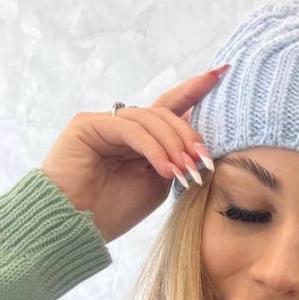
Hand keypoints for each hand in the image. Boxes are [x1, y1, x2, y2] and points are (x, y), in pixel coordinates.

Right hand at [39, 66, 229, 242]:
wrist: (76, 226)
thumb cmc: (115, 210)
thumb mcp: (157, 184)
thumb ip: (174, 158)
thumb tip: (199, 142)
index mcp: (140, 139)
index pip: (170, 108)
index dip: (195, 90)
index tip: (222, 73)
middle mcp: (122, 126)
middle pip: (164, 113)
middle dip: (188, 134)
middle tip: (203, 160)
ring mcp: (104, 122)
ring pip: (149, 118)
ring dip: (173, 145)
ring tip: (185, 171)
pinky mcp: (88, 124)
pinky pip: (130, 129)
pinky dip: (153, 148)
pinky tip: (165, 169)